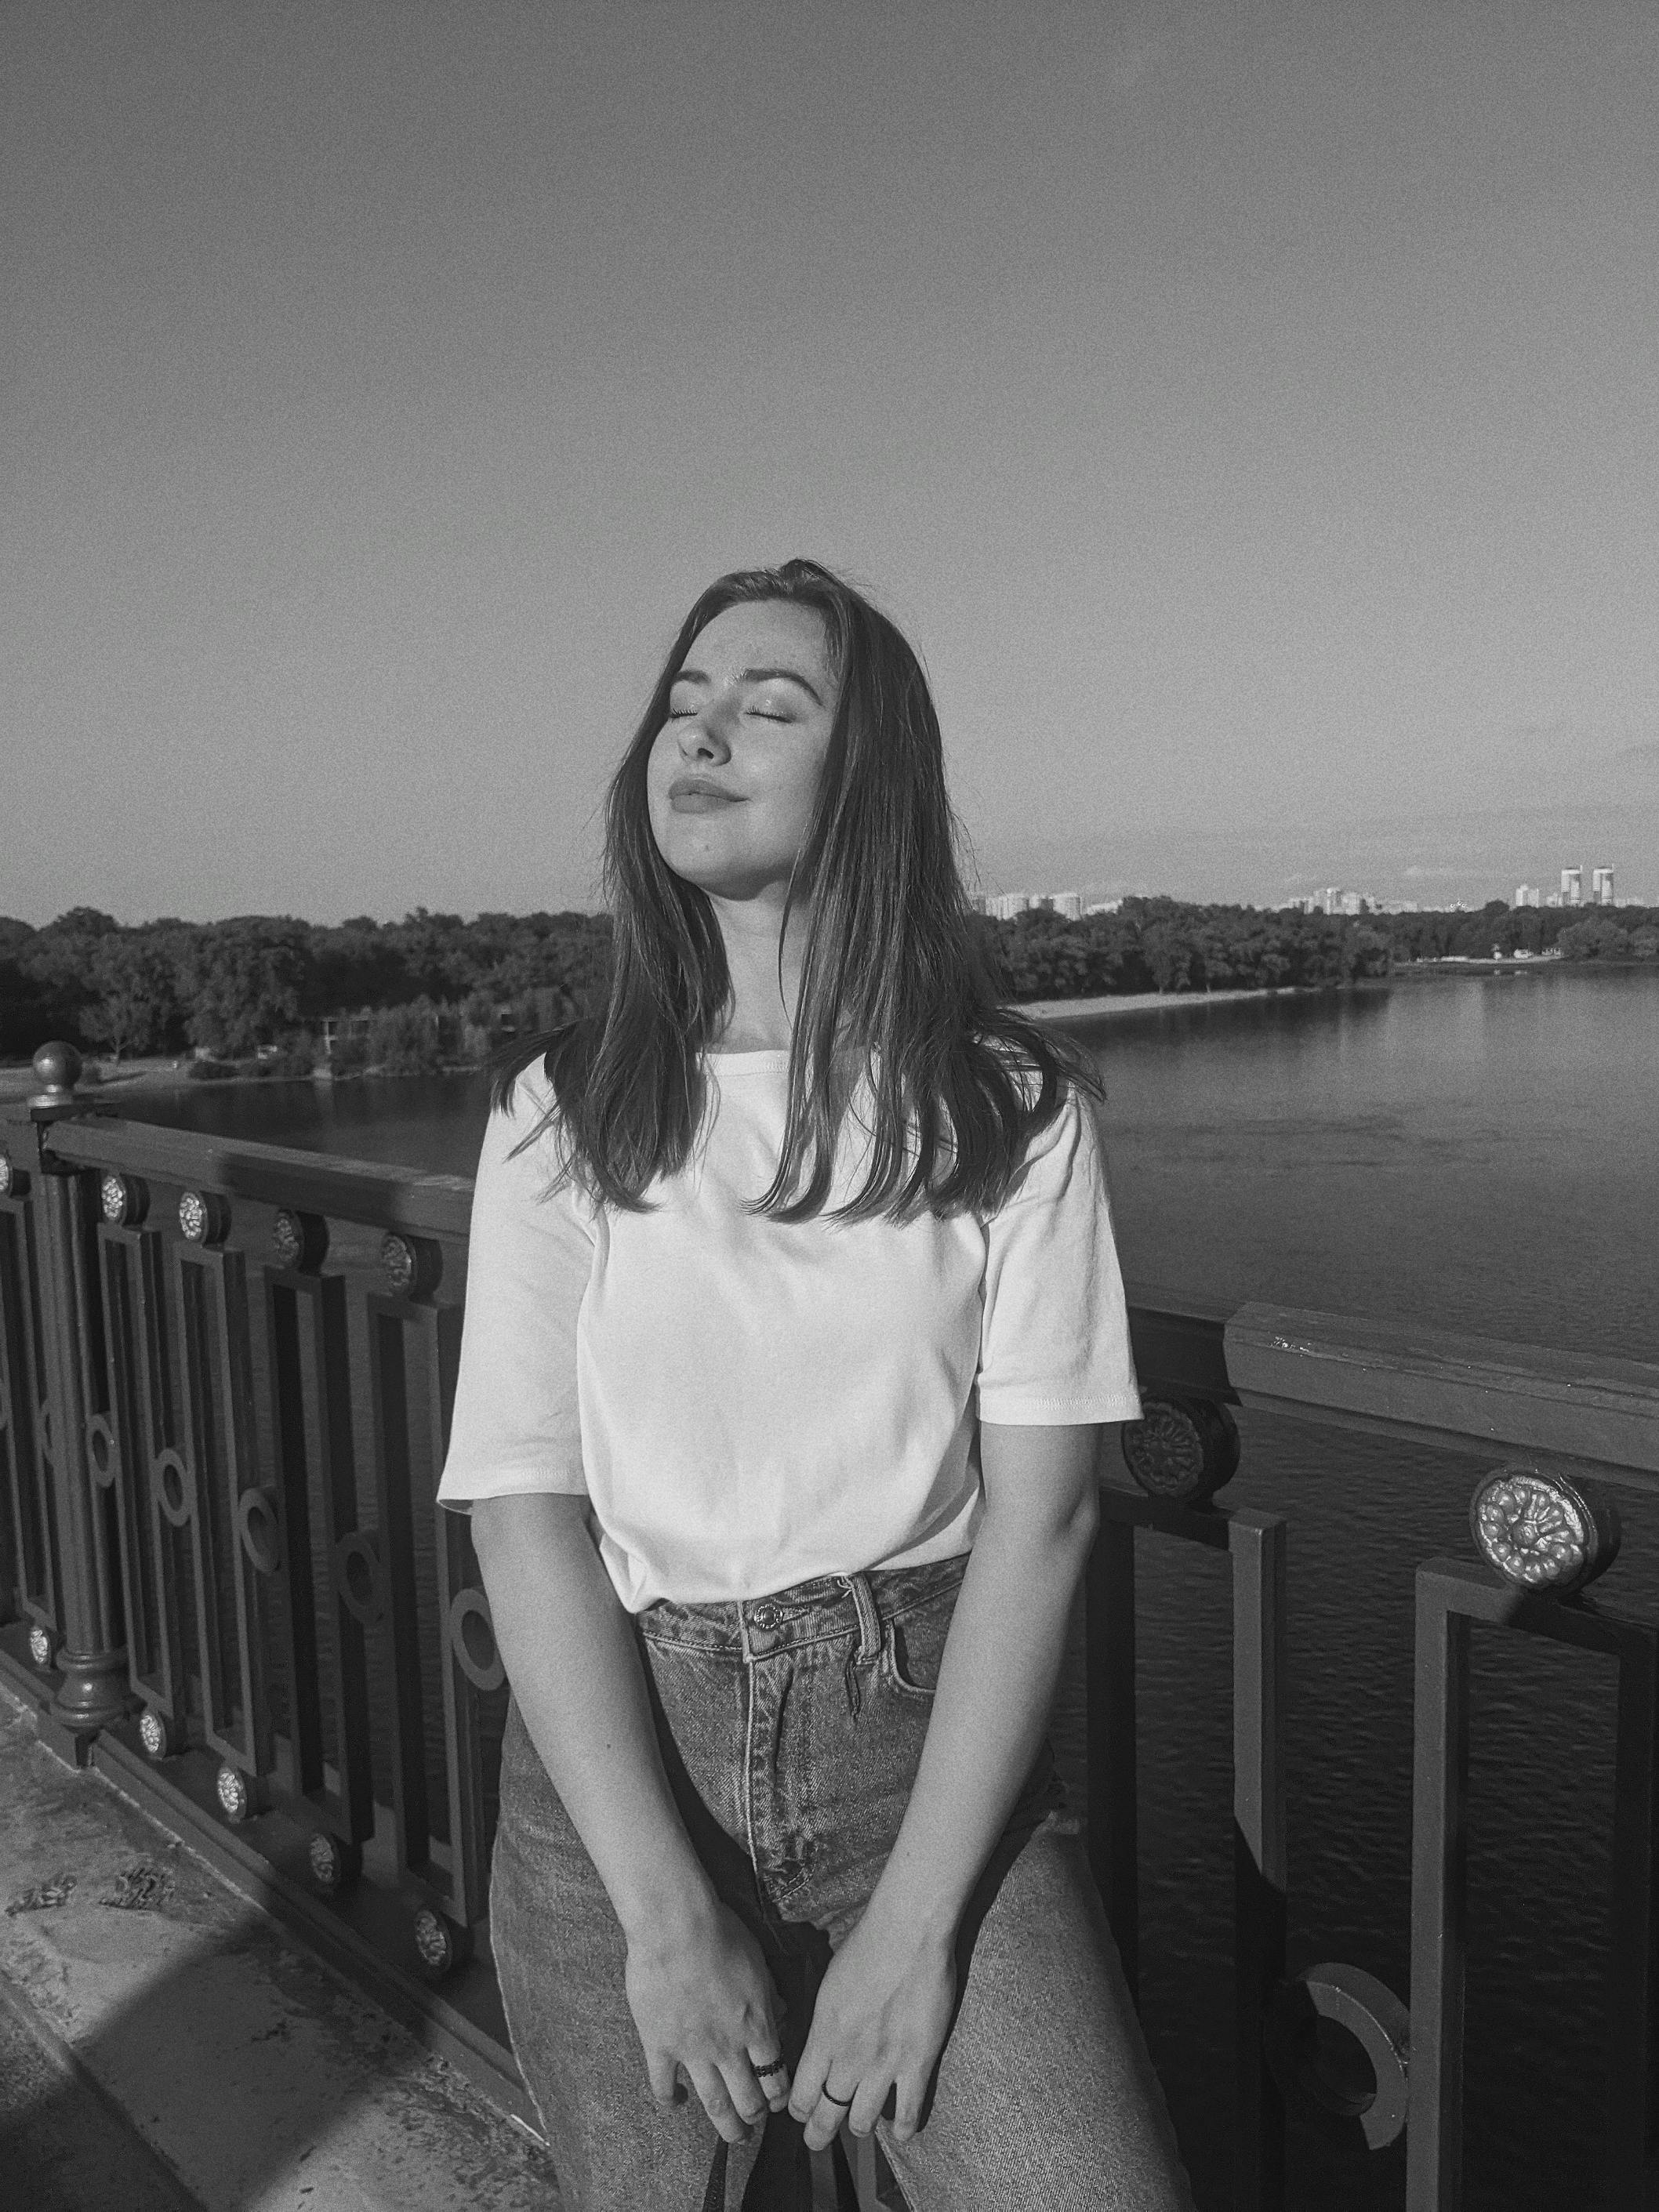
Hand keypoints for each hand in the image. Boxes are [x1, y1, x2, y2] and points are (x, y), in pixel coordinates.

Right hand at [625, 1894, 791, 2145]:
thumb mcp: (759, 1963)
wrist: (676, 1927)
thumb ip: (769, 1995)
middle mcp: (729, 2047)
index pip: (776, 2076)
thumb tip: (780, 2012)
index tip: (778, 2102)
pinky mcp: (659, 2046)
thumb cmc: (721, 1934)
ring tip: (732, 2136)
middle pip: (748, 2099)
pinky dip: (671, 2101)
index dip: (779, 2095)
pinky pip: (663, 2086)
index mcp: (757, 2026)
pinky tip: (677, 2104)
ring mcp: (693, 2052)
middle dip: (755, 2118)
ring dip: (726, 2125)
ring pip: (714, 2104)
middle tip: (754, 2124)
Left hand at [789, 1913, 955, 2152]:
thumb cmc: (867, 1945)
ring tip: (860, 2125)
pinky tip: (902, 2131)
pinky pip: (909, 2111)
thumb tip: (820, 2039)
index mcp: (824, 2035)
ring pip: (864, 2121)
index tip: (801, 2112)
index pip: (802, 2093)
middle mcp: (849, 2057)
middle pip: (827, 2115)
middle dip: (819, 2134)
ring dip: (860, 2127)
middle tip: (818, 2139)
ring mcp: (884, 2064)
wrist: (908, 1932)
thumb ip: (823, 2020)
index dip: (799, 2110)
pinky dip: (904, 2127)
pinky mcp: (918, 2062)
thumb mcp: (828, 1983)